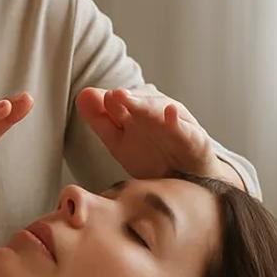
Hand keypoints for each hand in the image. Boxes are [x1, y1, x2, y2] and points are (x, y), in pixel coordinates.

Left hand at [75, 84, 218, 179]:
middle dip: (127, 99)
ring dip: (146, 104)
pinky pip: (185, 129)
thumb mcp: (119, 141)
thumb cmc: (152, 157)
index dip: (105, 101)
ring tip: (129, 98)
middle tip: (113, 96)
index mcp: (133, 113)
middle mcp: (154, 113)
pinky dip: (177, 121)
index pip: (117, 104)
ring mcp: (174, 124)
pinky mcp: (194, 138)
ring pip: (160, 111)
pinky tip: (170, 112)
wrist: (189, 181)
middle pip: (139, 102)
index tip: (90, 97)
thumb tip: (82, 94)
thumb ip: (100, 120)